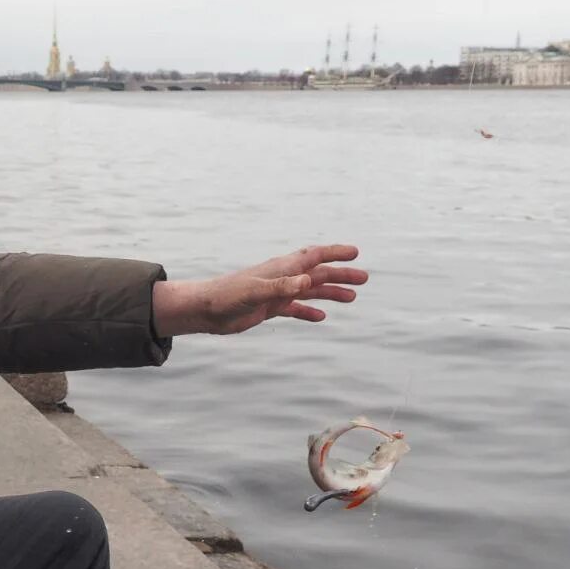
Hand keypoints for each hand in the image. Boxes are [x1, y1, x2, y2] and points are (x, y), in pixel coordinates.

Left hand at [152, 244, 367, 335]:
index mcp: (281, 269)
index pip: (313, 256)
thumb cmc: (226, 297)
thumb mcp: (255, 292)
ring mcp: (275, 292)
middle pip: (317, 273)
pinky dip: (308, 310)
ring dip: (330, 292)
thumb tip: (307, 281)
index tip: (355, 252)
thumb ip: (281, 287)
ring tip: (352, 298)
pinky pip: (294, 308)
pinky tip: (321, 317)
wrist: (205, 311)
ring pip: (309, 290)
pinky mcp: (268, 308)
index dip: (334, 253)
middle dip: (340, 274)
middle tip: (364, 278)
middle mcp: (281, 278)